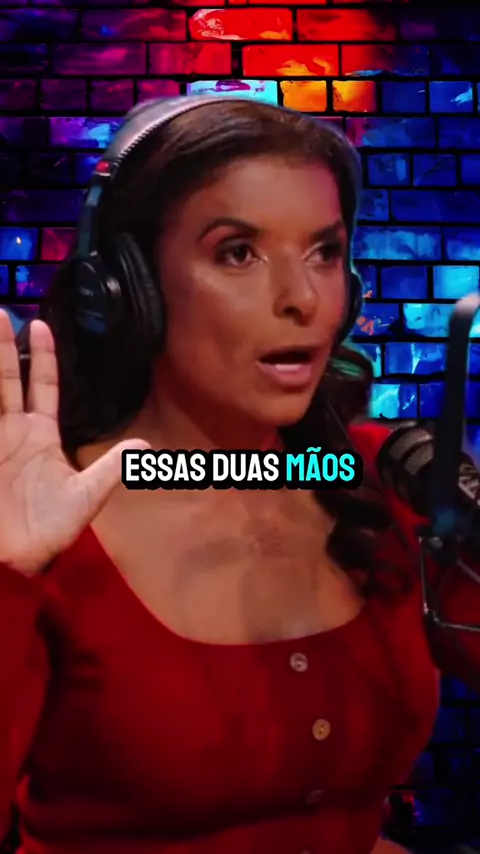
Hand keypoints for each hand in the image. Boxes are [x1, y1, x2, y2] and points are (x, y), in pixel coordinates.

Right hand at [0, 310, 147, 575]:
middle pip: (6, 379)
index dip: (42, 357)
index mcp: (40, 436)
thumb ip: (110, 470)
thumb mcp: (84, 498)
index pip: (42, 386)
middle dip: (3, 348)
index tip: (39, 324)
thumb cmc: (48, 532)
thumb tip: (147, 449)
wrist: (14, 561)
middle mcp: (12, 431)